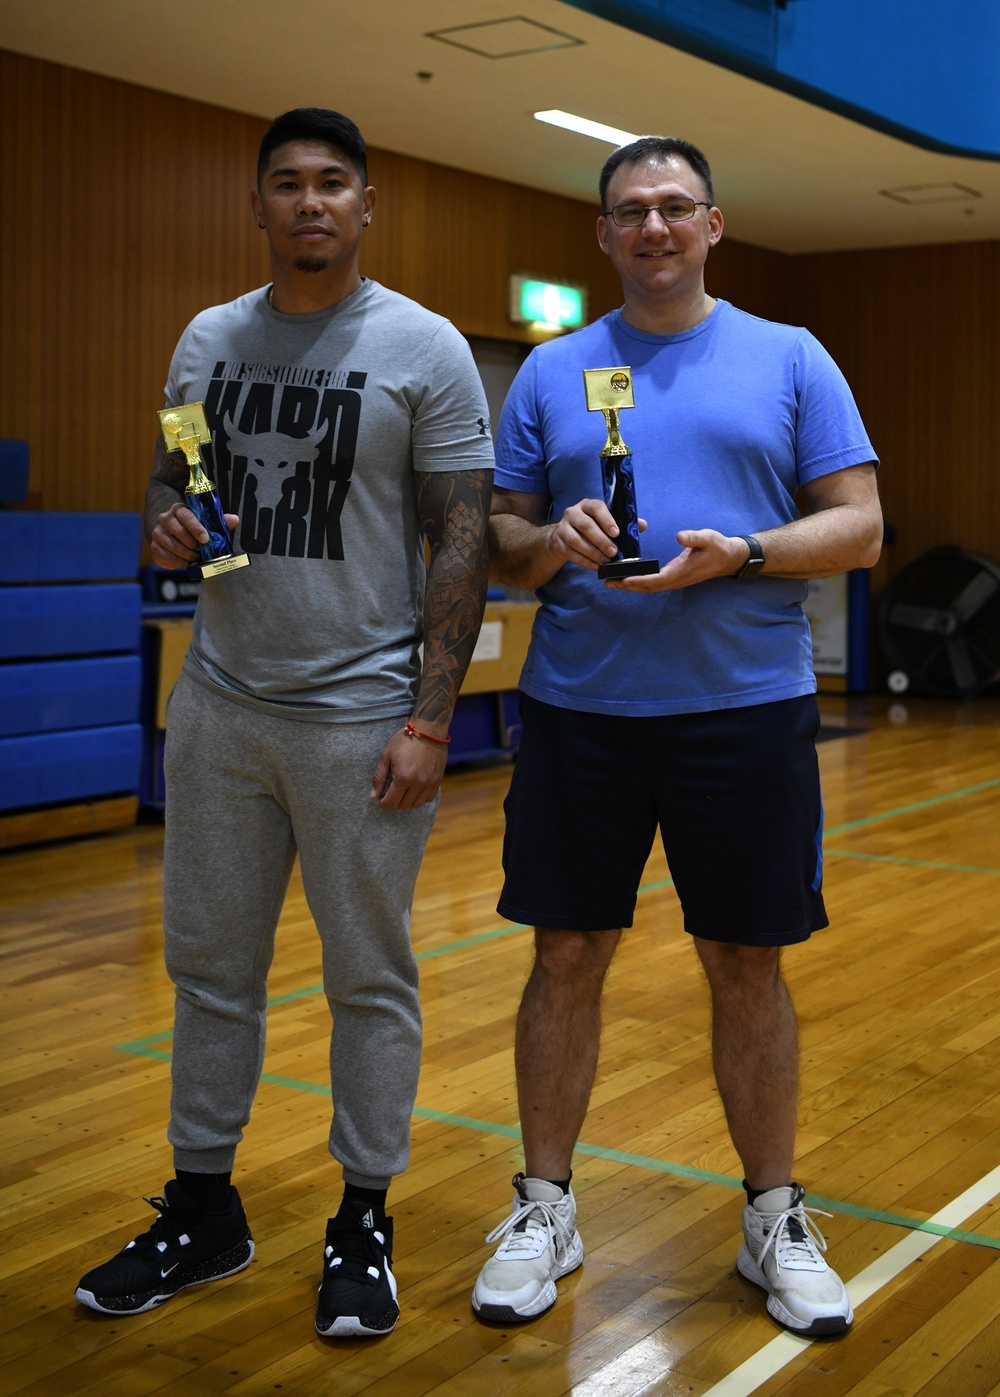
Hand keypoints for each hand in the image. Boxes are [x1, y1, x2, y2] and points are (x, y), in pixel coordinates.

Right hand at [150, 503, 239, 568]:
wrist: (175, 537)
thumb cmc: (196, 530)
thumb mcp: (209, 525)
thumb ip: (221, 522)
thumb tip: (234, 519)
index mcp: (179, 510)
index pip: (186, 515)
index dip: (196, 528)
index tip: (206, 539)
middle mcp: (165, 519)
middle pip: (178, 531)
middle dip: (192, 544)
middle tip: (200, 551)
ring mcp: (158, 533)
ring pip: (172, 546)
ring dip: (186, 554)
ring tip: (195, 556)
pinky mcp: (154, 547)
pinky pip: (165, 557)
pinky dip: (178, 562)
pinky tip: (185, 561)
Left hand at [371, 728, 447, 809]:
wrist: (429, 730)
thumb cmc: (405, 740)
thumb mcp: (387, 756)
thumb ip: (379, 777)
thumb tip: (374, 796)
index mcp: (403, 778)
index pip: (391, 802)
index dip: (383, 803)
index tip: (381, 799)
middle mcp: (417, 784)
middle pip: (403, 805)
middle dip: (394, 802)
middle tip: (391, 793)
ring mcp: (429, 784)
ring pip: (416, 804)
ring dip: (407, 801)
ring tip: (403, 791)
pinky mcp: (438, 781)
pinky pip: (428, 798)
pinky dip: (420, 798)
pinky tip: (415, 789)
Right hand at [548, 499, 646, 570]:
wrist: (562, 537)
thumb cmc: (590, 527)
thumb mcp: (604, 521)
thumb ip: (623, 522)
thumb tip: (642, 525)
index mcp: (587, 505)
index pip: (597, 508)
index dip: (607, 520)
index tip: (617, 533)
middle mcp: (573, 513)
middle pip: (586, 526)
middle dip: (601, 540)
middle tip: (614, 552)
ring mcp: (563, 528)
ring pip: (577, 541)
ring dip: (593, 553)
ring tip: (605, 561)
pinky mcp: (558, 543)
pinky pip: (572, 553)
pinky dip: (585, 561)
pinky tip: (595, 566)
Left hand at [605, 529, 748, 591]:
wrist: (728, 558)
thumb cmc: (717, 547)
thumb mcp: (707, 538)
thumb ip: (694, 537)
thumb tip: (679, 536)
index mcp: (681, 572)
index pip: (655, 580)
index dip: (639, 581)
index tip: (623, 580)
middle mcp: (675, 580)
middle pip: (647, 588)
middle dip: (627, 586)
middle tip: (607, 582)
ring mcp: (674, 580)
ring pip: (649, 587)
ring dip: (630, 586)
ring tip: (611, 582)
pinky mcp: (673, 577)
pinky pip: (653, 583)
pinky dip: (638, 582)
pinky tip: (627, 577)